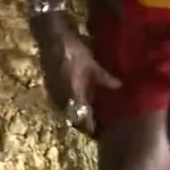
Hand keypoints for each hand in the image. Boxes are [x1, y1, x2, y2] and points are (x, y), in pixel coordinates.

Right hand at [30, 14, 120, 135]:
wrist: (50, 36)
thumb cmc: (72, 50)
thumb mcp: (91, 63)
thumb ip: (104, 78)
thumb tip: (120, 86)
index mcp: (72, 94)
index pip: (81, 118)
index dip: (90, 127)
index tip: (98, 133)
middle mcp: (60, 97)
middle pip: (72, 116)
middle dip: (82, 121)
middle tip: (95, 123)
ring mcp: (53, 90)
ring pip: (65, 108)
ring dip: (74, 111)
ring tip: (87, 111)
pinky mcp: (49, 83)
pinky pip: (60, 99)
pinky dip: (69, 101)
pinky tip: (76, 97)